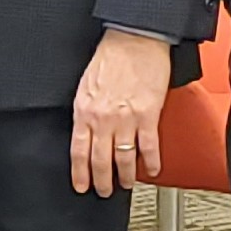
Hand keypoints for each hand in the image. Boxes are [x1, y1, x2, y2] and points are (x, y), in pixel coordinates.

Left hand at [70, 29, 170, 196]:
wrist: (134, 39)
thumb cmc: (111, 57)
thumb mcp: (86, 85)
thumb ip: (86, 110)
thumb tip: (85, 130)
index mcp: (84, 111)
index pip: (78, 151)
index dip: (80, 173)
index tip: (82, 186)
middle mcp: (103, 119)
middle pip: (100, 160)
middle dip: (102, 181)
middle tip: (105, 192)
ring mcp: (126, 119)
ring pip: (124, 159)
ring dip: (125, 176)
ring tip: (126, 184)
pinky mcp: (148, 115)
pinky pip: (149, 147)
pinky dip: (151, 162)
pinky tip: (151, 170)